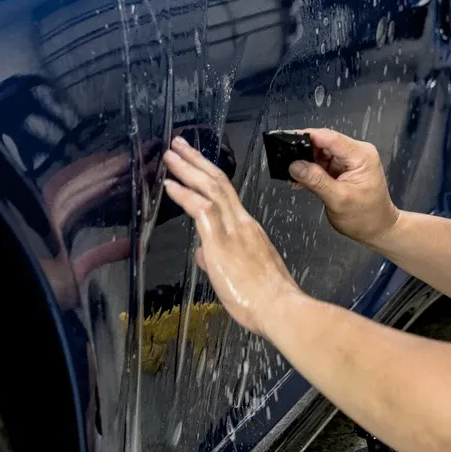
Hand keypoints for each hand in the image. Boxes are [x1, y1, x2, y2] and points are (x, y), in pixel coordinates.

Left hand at [164, 137, 300, 335]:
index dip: (208, 174)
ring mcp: (232, 229)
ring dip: (188, 169)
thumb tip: (202, 254)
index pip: (226, 193)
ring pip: (210, 187)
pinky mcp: (222, 241)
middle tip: (179, 144)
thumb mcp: (243, 273)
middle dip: (196, 160)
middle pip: (218, 181)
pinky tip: (170, 185)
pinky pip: (202, 209)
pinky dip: (185, 194)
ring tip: (171, 155)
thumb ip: (220, 259)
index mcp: (247, 228)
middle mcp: (241, 222)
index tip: (194, 162)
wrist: (280, 307)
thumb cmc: (266, 298)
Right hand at [287, 129, 399, 248]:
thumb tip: (295, 165)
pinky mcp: (344, 168)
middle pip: (324, 143)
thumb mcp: (338, 200)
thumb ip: (316, 180)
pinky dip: (312, 171)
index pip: (330, 137)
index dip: (308, 136)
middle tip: (287, 162)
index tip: (287, 139)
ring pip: (321, 153)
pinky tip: (301, 180)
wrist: (377, 229)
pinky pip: (323, 163)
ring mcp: (350, 160)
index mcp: (361, 155)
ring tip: (295, 176)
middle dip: (305, 152)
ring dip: (307, 163)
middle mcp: (357, 153)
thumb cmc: (365, 217)